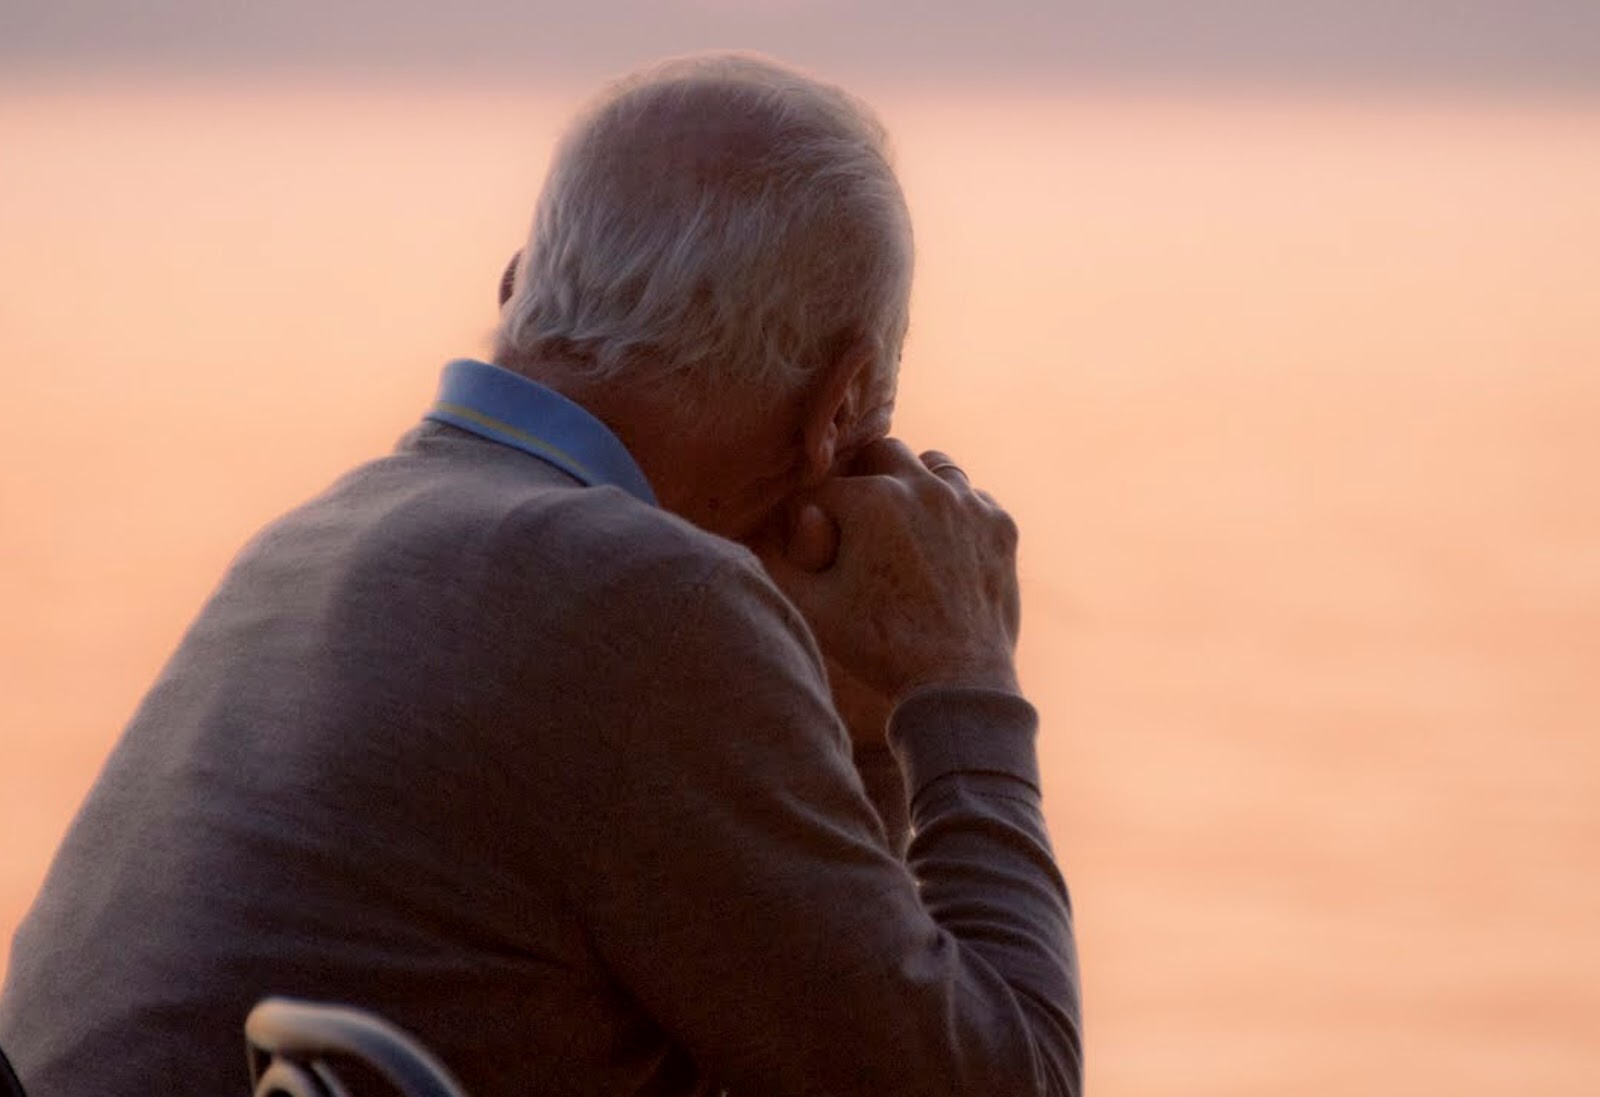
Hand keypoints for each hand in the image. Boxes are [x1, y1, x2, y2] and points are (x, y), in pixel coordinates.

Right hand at [761, 439, 1021, 704]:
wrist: (956, 681)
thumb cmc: (877, 647)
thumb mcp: (812, 606)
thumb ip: (783, 558)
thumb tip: (775, 526)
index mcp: (870, 501)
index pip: (825, 488)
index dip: (811, 512)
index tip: (812, 537)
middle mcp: (921, 487)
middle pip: (881, 453)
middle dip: (864, 478)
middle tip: (858, 517)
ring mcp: (967, 503)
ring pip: (933, 464)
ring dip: (914, 483)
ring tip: (904, 521)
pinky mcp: (1000, 525)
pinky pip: (972, 497)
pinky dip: (955, 511)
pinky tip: (944, 544)